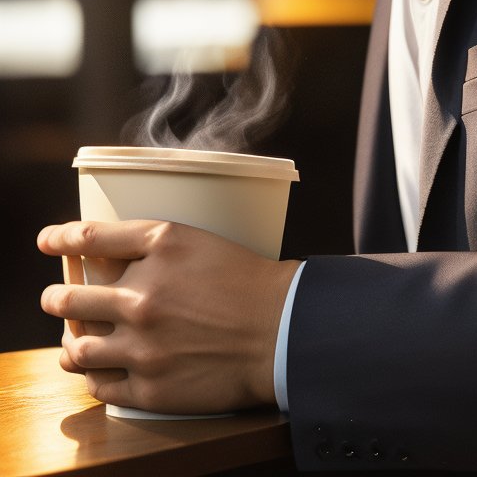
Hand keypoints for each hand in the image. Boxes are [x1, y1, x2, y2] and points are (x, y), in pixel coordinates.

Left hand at [38, 219, 300, 413]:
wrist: (281, 331)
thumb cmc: (247, 281)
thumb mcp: (198, 241)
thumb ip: (151, 245)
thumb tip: (105, 252)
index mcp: (159, 247)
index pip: (88, 238)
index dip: (59, 238)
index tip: (46, 241)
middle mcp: (143, 294)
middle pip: (70, 297)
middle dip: (55, 297)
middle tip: (54, 298)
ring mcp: (142, 345)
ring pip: (77, 348)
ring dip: (68, 342)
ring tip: (71, 340)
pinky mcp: (149, 388)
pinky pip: (100, 385)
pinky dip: (94, 376)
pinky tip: (97, 370)